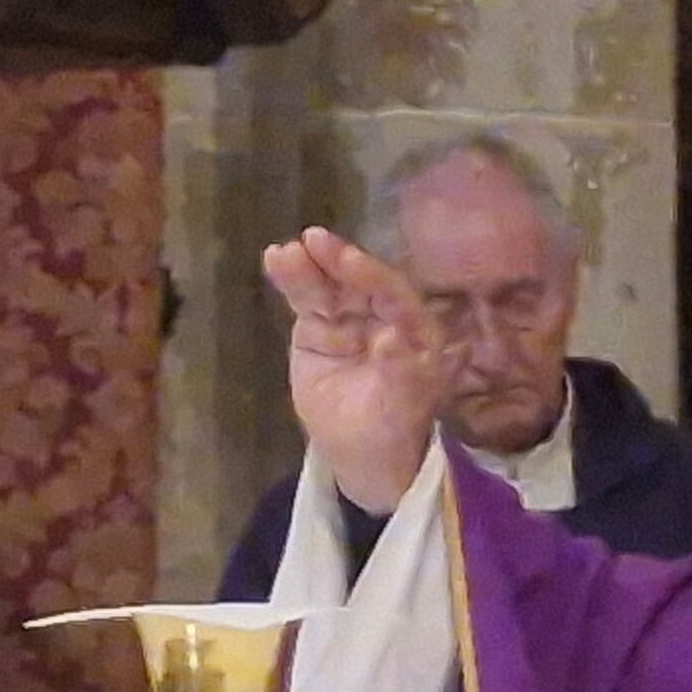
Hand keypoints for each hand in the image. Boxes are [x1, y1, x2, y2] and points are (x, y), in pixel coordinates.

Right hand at [260, 227, 449, 514]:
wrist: (362, 450)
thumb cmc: (393, 425)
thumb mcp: (402, 405)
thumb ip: (401, 371)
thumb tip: (392, 340)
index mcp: (416, 329)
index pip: (394, 295)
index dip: (371, 276)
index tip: (348, 259)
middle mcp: (384, 316)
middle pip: (359, 283)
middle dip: (337, 262)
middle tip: (314, 240)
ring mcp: (348, 318)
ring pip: (328, 287)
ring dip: (307, 268)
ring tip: (284, 253)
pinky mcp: (318, 326)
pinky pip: (305, 300)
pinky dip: (292, 281)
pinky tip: (275, 259)